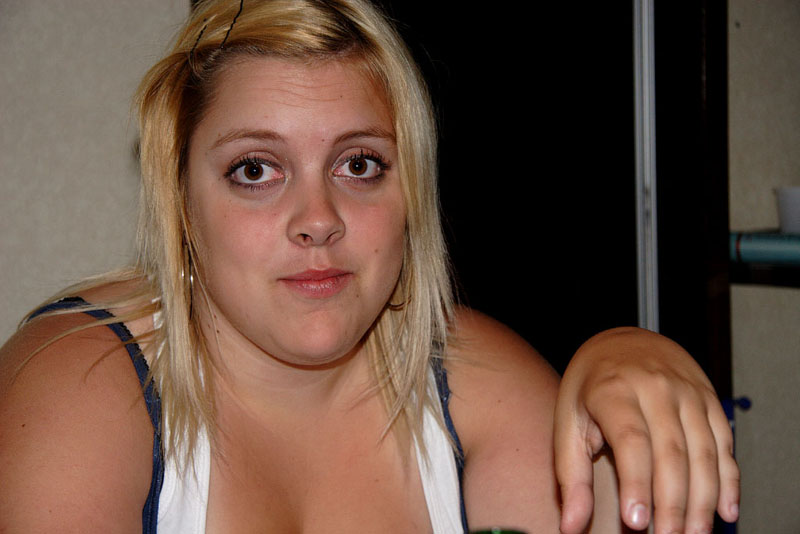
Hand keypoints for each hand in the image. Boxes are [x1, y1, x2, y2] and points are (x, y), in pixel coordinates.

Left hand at [554, 327, 739, 532]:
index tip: (636, 522)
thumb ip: (571, 475)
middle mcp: (654, 386)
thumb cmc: (590, 387)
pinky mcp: (709, 399)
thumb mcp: (569, 422)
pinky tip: (724, 511)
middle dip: (672, 503)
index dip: (636, 484)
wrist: (621, 342)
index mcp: (613, 389)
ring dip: (703, 499)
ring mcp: (687, 391)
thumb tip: (570, 525)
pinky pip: (724, 443)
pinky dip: (728, 480)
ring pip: (704, 452)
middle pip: (671, 452)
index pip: (630, 440)